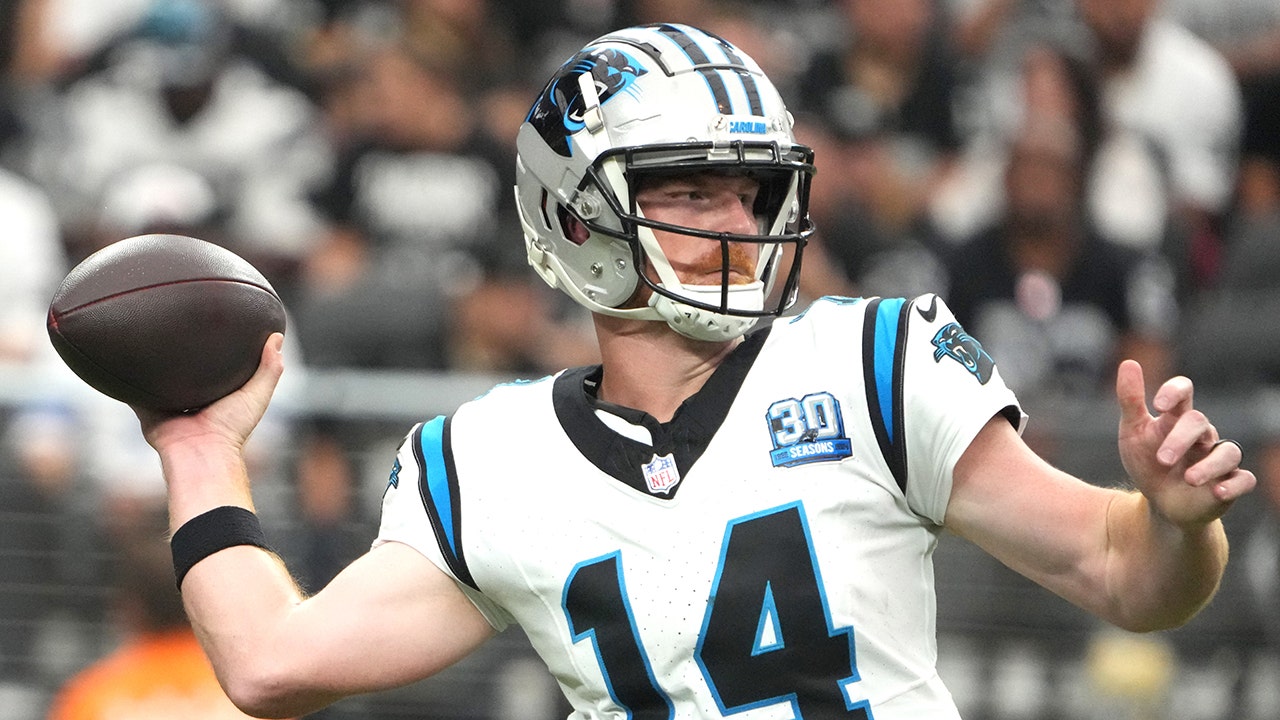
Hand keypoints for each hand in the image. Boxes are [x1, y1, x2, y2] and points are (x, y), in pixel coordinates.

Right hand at [135, 333, 285, 457]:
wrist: (201, 451)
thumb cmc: (232, 428)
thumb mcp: (257, 395)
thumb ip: (270, 369)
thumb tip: (277, 337)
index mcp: (215, 395)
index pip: (214, 368)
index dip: (215, 350)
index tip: (215, 325)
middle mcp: (190, 398)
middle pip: (183, 371)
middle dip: (181, 352)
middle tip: (178, 322)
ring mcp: (167, 404)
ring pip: (157, 377)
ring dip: (154, 362)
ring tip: (151, 333)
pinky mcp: (147, 408)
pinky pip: (133, 390)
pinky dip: (129, 376)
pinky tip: (125, 354)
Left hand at [1115, 359, 1254, 529]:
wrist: (1160, 502)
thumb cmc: (1147, 462)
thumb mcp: (1133, 432)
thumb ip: (1130, 400)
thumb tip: (1128, 362)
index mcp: (1177, 418)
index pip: (1184, 391)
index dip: (1174, 391)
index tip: (1159, 404)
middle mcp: (1202, 435)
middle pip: (1199, 423)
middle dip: (1180, 439)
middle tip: (1161, 460)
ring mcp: (1218, 459)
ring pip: (1228, 452)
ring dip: (1209, 466)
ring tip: (1189, 480)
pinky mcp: (1230, 483)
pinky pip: (1244, 480)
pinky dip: (1233, 485)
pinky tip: (1216, 492)